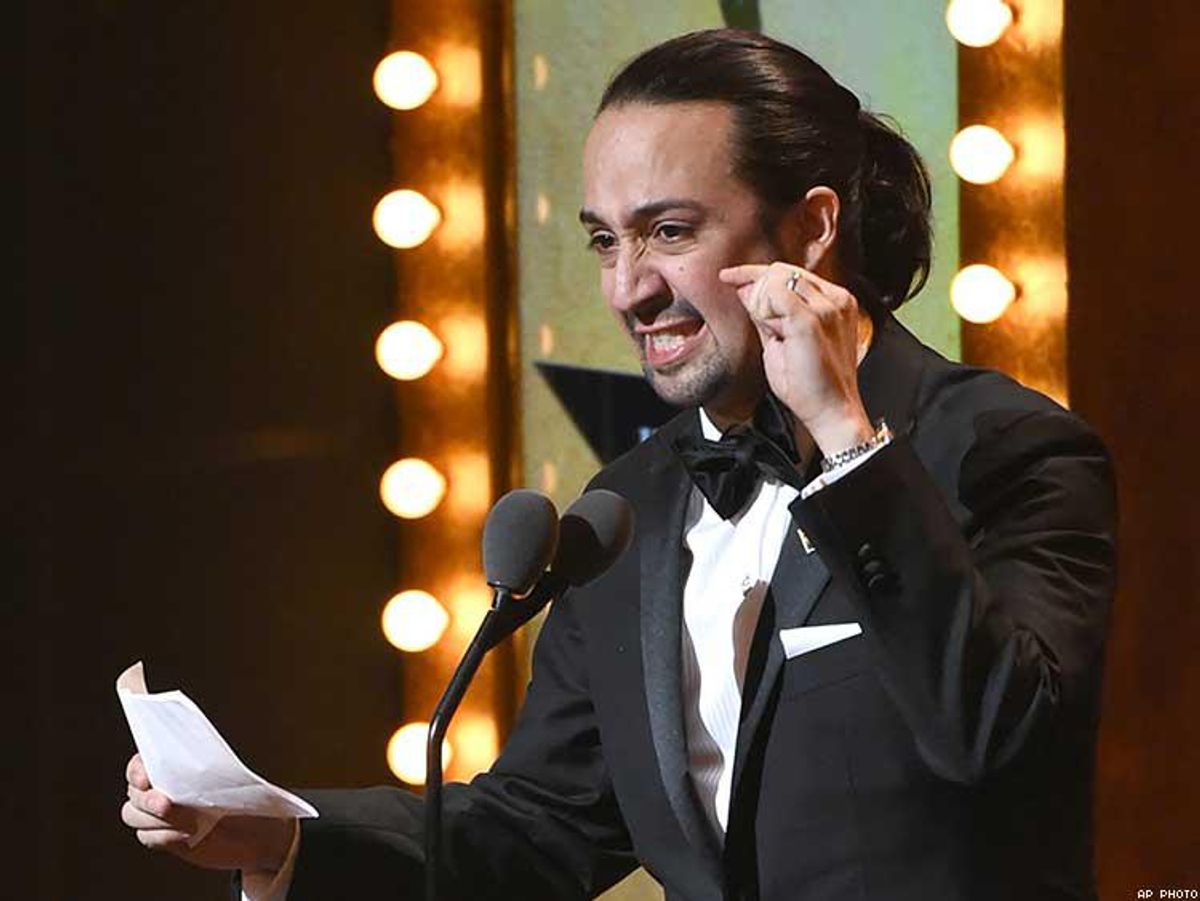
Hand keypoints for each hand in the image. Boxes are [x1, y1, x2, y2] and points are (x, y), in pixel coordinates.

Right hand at [121, 753, 295, 872]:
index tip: (146, 778)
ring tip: (188, 822)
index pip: (139, 765)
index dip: (137, 770)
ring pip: (133, 815)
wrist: (254, 830)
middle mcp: (158, 788)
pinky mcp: (162, 837)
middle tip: (166, 804)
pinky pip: (148, 837)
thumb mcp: (227, 778)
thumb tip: (190, 764)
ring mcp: (157, 815)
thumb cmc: (242, 796)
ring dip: (155, 819)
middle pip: (134, 793)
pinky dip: (164, 836)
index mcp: (170, 767)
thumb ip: (203, 770)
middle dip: (147, 799)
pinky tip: (187, 834)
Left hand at [719, 262, 873, 455]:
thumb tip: (745, 290)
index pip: (789, 272)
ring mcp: (826, 307)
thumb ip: (765, 314)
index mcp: (834, 302)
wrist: (830, 411)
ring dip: (763, 306)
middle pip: (781, 271)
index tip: (730, 276)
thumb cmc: (811, 385)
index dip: (754, 272)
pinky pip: (774, 296)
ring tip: (777, 337)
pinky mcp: (811, 319)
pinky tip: (775, 335)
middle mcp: (835, 299)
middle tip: (752, 315)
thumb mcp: (781, 342)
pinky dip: (765, 314)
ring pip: (776, 281)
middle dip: (756, 289)